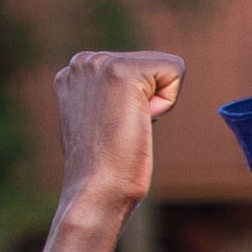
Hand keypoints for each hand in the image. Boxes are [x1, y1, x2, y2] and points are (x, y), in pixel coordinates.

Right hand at [54, 52, 184, 219]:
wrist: (96, 190)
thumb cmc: (105, 170)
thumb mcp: (103, 124)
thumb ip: (113, 103)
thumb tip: (139, 104)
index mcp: (76, 74)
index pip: (138, 72)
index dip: (142, 105)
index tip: (118, 129)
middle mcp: (83, 61)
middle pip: (153, 67)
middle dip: (151, 102)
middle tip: (125, 131)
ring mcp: (98, 62)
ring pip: (165, 67)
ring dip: (159, 104)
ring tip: (128, 127)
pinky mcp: (121, 71)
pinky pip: (174, 69)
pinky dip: (168, 102)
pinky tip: (141, 121)